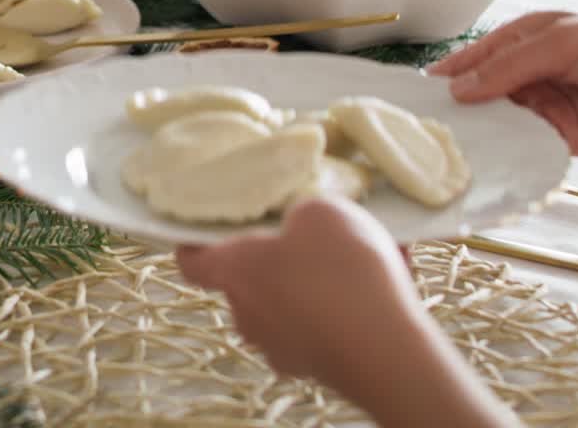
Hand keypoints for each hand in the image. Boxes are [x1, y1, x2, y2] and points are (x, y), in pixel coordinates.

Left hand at [176, 197, 417, 380]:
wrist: (385, 348)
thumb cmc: (340, 270)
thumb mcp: (320, 211)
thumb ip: (301, 214)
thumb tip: (303, 226)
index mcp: (235, 272)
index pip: (192, 261)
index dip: (196, 244)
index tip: (205, 231)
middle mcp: (248, 314)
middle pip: (249, 281)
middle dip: (277, 258)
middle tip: (310, 235)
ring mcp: (281, 347)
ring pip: (291, 303)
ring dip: (317, 281)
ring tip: (362, 256)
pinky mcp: (317, 366)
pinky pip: (324, 324)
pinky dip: (344, 306)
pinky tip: (383, 286)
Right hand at [427, 12, 577, 156]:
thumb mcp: (561, 41)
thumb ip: (509, 66)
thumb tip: (460, 91)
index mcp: (525, 40)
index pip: (476, 58)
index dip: (448, 74)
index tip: (416, 93)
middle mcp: (528, 75)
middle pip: (481, 93)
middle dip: (456, 108)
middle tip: (421, 127)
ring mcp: (542, 108)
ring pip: (498, 122)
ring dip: (477, 133)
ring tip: (443, 148)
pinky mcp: (558, 139)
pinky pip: (523, 146)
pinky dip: (504, 153)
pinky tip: (481, 161)